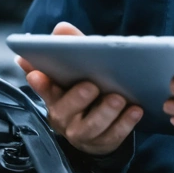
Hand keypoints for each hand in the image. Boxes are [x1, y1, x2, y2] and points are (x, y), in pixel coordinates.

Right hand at [15, 22, 142, 155]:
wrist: (100, 124)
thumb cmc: (86, 88)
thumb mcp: (78, 68)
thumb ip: (70, 47)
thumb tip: (61, 28)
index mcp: (55, 96)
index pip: (44, 89)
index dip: (41, 83)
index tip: (38, 74)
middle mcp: (64, 117)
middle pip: (65, 111)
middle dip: (77, 98)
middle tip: (92, 86)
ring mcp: (82, 133)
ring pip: (90, 128)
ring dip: (105, 113)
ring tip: (118, 98)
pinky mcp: (102, 143)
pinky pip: (112, 137)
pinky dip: (124, 124)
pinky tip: (135, 110)